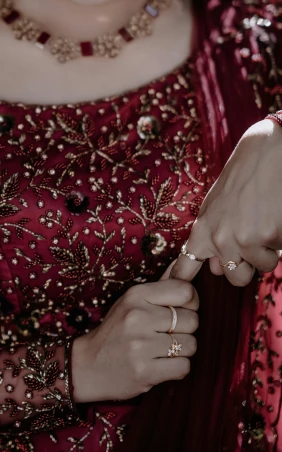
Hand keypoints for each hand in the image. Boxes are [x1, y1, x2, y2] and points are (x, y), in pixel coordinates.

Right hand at [70, 273, 198, 402]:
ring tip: (161, 349)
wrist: (88, 365)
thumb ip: (161, 284)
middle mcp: (138, 317)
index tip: (181, 310)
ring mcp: (140, 346)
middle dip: (185, 329)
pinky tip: (160, 364)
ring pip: (191, 345)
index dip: (191, 302)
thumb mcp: (132, 301)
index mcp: (136, 295)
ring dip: (182, 350)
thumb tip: (182, 261)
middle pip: (192, 320)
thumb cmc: (116, 330)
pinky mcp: (145, 372)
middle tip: (166, 333)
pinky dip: (177, 368)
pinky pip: (184, 367)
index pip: (185, 291)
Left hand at [170, 119, 281, 284]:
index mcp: (203, 229)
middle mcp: (220, 239)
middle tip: (253, 239)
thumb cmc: (243, 176)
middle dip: (247, 266)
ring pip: (261, 267)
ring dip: (267, 250)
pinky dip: (279, 240)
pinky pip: (278, 254)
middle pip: (236, 278)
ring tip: (264, 220)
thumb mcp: (217, 204)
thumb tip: (216, 269)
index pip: (187, 266)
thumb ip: (213, 236)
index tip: (179, 297)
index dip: (184, 282)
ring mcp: (244, 240)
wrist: (267, 154)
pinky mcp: (267, 237)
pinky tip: (274, 216)